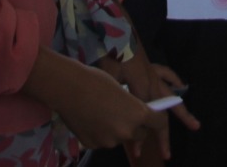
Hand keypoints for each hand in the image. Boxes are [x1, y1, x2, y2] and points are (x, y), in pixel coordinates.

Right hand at [21, 49, 163, 153]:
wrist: (67, 87)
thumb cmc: (95, 80)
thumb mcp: (122, 89)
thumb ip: (133, 106)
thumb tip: (136, 114)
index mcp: (138, 114)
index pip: (159, 122)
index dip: (158, 120)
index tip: (156, 120)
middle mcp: (127, 131)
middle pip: (140, 134)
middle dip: (136, 126)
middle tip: (123, 113)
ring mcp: (110, 141)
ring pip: (120, 138)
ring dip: (117, 130)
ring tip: (101, 112)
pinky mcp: (95, 146)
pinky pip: (103, 141)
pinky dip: (100, 133)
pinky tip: (89, 119)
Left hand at [99, 44, 200, 156]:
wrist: (117, 30)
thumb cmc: (111, 53)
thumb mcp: (110, 76)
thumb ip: (119, 95)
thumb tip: (122, 115)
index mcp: (142, 88)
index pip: (143, 119)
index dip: (139, 138)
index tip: (135, 152)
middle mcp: (153, 84)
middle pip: (162, 114)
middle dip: (164, 135)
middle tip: (167, 154)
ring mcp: (154, 74)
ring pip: (171, 97)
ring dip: (181, 112)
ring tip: (194, 125)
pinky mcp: (151, 66)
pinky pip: (167, 75)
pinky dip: (174, 81)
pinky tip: (180, 86)